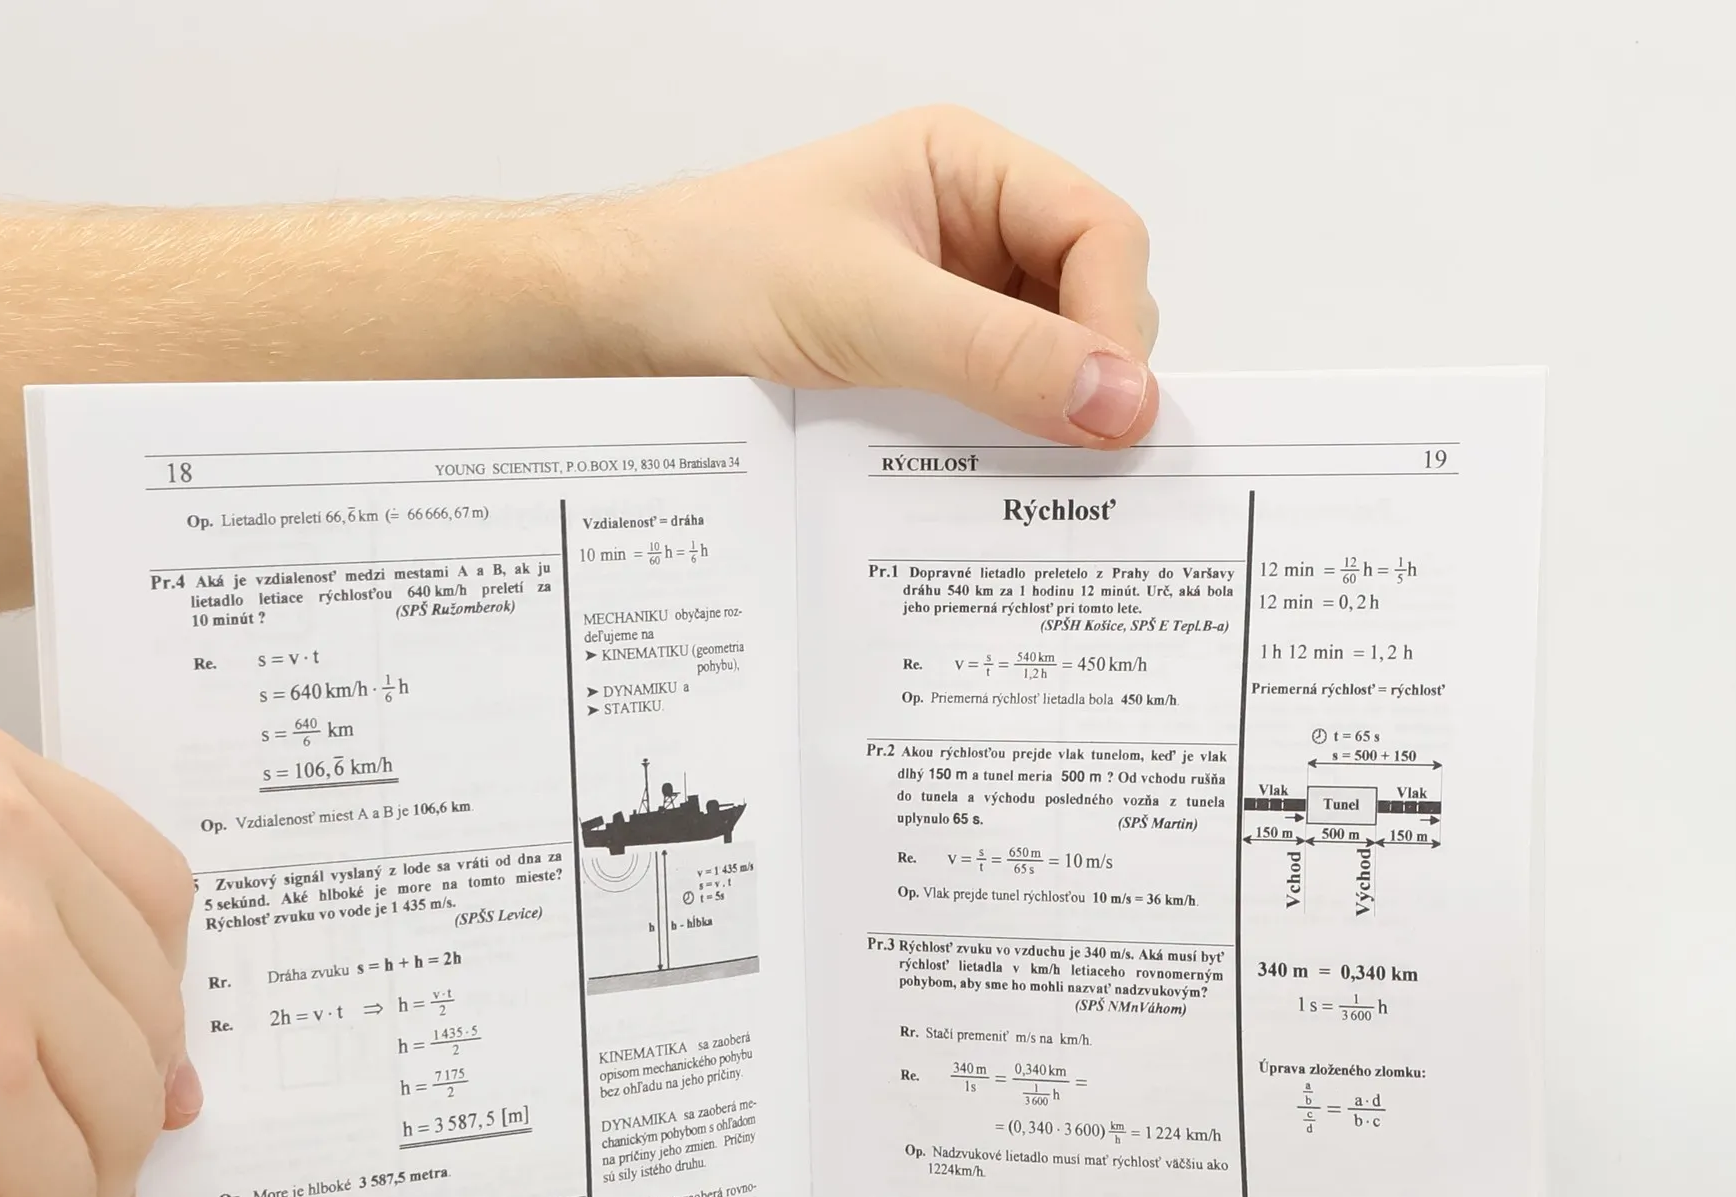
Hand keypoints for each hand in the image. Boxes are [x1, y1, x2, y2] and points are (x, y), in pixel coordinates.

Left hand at [583, 106, 1159, 446]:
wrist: (614, 330)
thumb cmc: (713, 275)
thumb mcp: (869, 310)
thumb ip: (999, 355)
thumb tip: (1121, 399)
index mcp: (968, 172)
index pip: (1100, 235)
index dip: (1116, 325)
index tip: (1112, 415)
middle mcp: (967, 234)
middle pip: (1088, 305)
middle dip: (1086, 379)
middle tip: (1075, 460)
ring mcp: (941, 309)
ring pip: (1043, 371)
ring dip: (1037, 423)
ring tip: (1013, 476)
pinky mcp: (910, 375)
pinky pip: (985, 415)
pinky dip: (990, 452)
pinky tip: (970, 485)